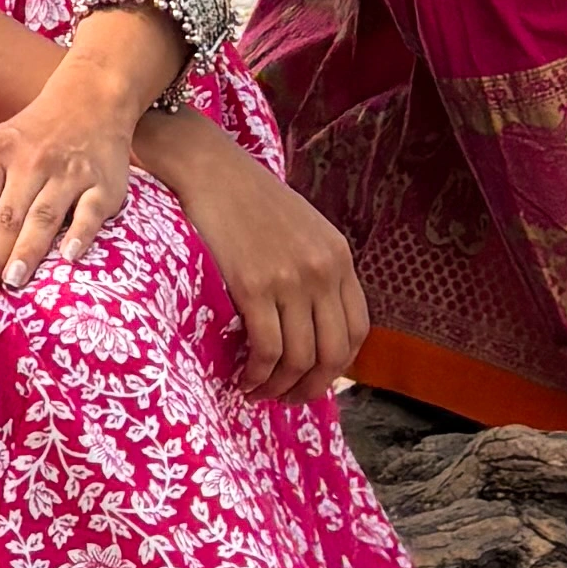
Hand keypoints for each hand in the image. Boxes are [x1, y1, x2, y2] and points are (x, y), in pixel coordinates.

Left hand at [0, 13, 179, 289]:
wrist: (90, 101)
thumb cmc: (32, 136)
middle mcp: (31, 161)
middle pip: (5, 217)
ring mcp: (69, 172)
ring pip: (42, 217)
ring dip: (27, 251)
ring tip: (13, 281)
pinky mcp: (103, 184)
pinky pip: (89, 212)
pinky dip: (79, 234)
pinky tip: (69, 257)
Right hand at [138, 119, 368, 397]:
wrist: (209, 168)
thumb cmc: (247, 199)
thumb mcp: (300, 229)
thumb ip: (315, 269)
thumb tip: (311, 325)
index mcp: (338, 256)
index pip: (357, 330)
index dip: (337, 365)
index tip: (312, 377)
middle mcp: (322, 269)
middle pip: (333, 353)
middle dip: (311, 387)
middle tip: (287, 399)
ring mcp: (290, 278)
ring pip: (299, 358)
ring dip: (280, 387)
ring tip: (258, 391)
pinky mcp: (254, 285)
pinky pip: (266, 349)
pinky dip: (257, 374)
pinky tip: (243, 378)